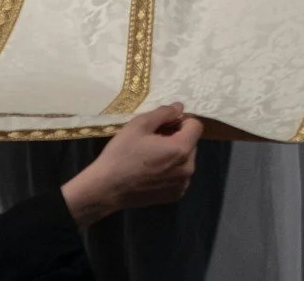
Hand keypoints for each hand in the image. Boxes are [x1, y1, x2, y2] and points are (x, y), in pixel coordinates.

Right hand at [61, 103, 202, 225]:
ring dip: (174, 153)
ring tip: (151, 155)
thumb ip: (163, 113)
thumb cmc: (122, 154)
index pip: (196, 126)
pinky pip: (180, 174)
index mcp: (181, 149)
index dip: (180, 120)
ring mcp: (182, 184)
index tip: (162, 125)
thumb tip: (179, 108)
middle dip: (177, 137)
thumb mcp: (139, 125)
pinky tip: (151, 170)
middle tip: (153, 139)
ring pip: (186, 159)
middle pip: (191, 142)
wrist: (107, 188)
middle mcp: (188, 168)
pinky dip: (171, 169)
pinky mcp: (175, 195)